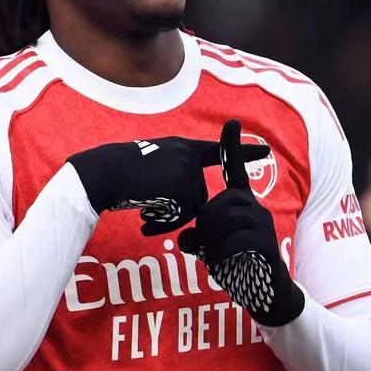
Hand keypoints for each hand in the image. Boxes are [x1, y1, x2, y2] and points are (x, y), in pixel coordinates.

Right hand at [67, 129, 268, 236]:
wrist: (104, 173)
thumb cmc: (121, 172)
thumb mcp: (152, 164)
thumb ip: (175, 175)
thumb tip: (193, 205)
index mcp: (182, 147)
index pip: (215, 150)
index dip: (243, 151)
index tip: (266, 151)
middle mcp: (188, 156)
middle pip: (198, 197)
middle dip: (177, 211)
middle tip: (148, 211)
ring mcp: (186, 170)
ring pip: (190, 209)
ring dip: (168, 218)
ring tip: (143, 213)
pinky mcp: (181, 187)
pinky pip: (182, 217)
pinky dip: (163, 223)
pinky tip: (144, 218)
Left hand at [178, 120, 304, 325]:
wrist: (265, 294)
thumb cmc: (237, 266)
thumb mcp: (210, 248)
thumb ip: (197, 238)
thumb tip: (186, 238)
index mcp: (241, 204)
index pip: (235, 170)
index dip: (232, 147)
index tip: (232, 121)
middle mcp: (255, 208)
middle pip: (220, 203)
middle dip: (204, 224)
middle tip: (200, 245)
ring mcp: (263, 225)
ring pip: (225, 222)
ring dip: (211, 242)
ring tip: (212, 257)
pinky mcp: (266, 244)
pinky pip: (234, 243)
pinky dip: (220, 257)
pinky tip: (222, 267)